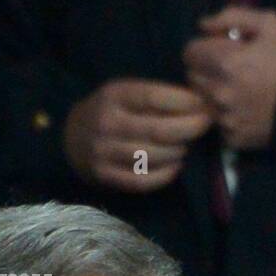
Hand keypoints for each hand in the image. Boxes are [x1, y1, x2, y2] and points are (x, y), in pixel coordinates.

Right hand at [62, 79, 213, 192]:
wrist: (72, 138)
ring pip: (154, 156)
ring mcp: (104, 151)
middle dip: (190, 128)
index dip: (184, 102)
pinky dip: (166, 174)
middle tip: (204, 126)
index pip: (153, 97)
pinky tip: (174, 165)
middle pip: (158, 130)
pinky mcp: (106, 176)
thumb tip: (200, 103)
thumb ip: (156, 97)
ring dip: (178, 151)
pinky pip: (144, 180)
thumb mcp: (126, 94)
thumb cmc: (112, 112)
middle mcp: (107, 122)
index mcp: (113, 95)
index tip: (204, 105)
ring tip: (185, 145)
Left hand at [183, 7, 275, 150]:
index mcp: (223, 62)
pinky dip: (230, 120)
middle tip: (232, 73)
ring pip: (206, 104)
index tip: (221, 52)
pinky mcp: (235, 139)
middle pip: (194, 79)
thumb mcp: (270, 25)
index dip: (205, 49)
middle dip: (208, 73)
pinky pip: (221, 126)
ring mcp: (225, 119)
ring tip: (242, 94)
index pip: (189, 53)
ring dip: (217, 98)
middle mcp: (218, 93)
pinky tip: (249, 114)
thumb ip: (232, 17)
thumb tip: (204, 26)